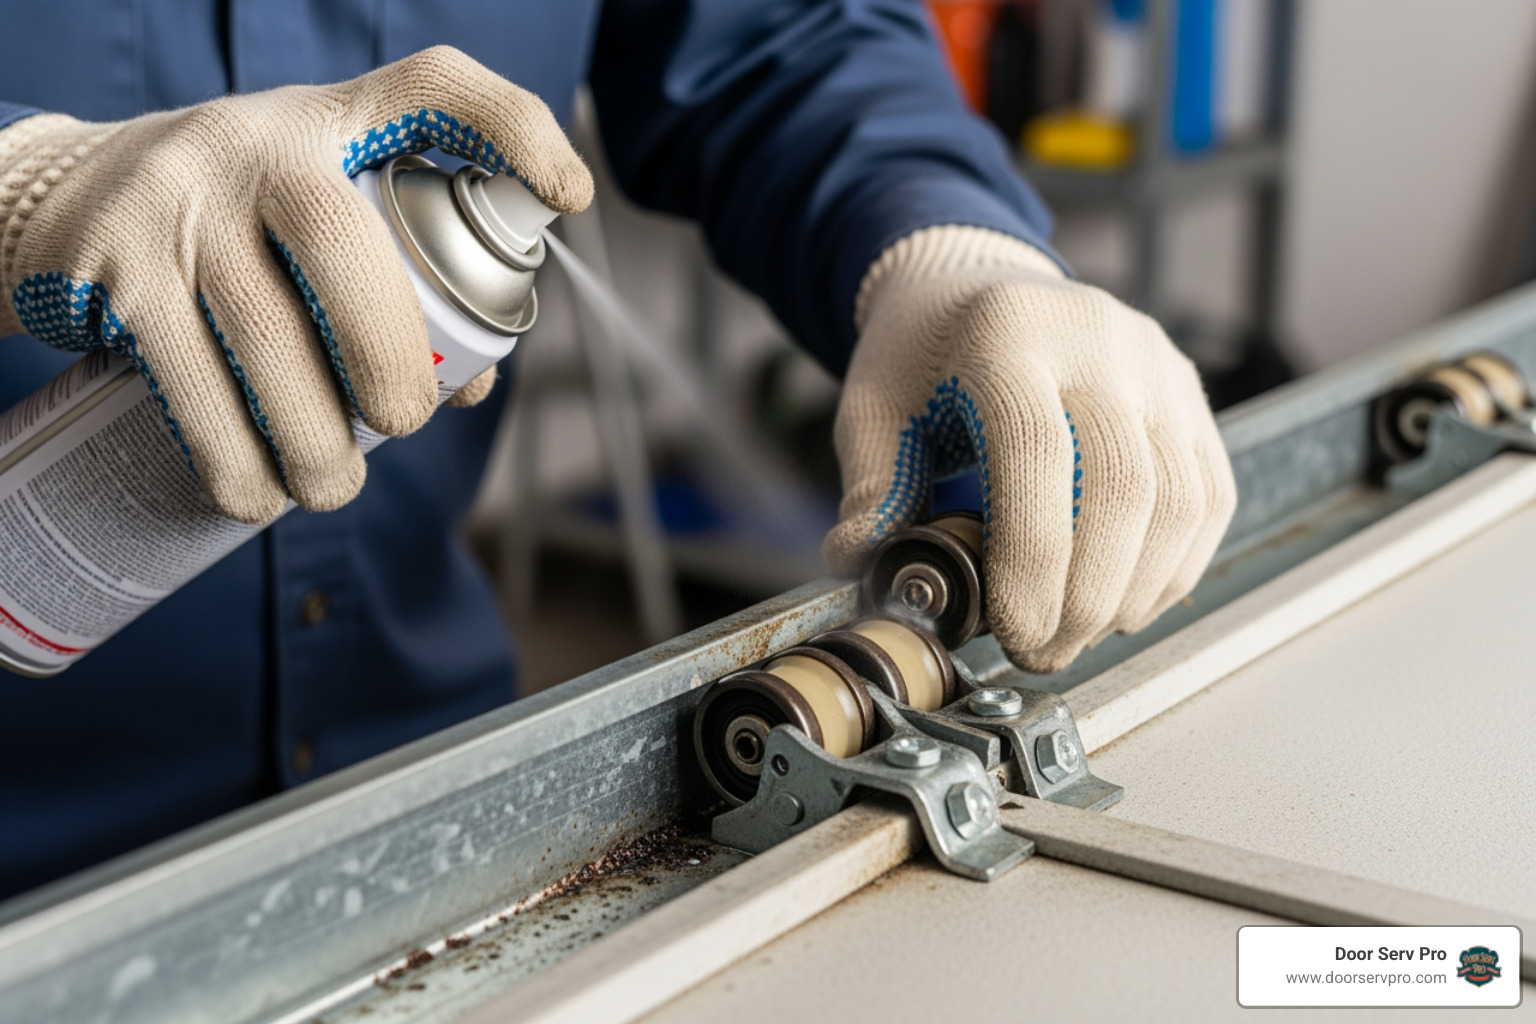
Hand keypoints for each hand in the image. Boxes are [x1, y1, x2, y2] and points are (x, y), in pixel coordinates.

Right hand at [0, 46, 590, 522]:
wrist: (65, 206)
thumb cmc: (237, 224)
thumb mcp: (317, 210)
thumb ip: (401, 275)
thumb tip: (472, 382)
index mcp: (332, 122)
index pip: (433, 88)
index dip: (512, 128)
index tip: (568, 191)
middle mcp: (256, 145)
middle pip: (344, 246)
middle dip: (387, 358)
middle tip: (402, 422)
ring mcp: (177, 203)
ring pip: (266, 336)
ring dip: (313, 441)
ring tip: (330, 486)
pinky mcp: (118, 272)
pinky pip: (191, 385)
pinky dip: (235, 460)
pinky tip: (256, 493)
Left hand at [824, 226, 1235, 672]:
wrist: (977, 285)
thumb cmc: (921, 355)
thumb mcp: (873, 406)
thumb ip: (872, 484)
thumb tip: (860, 561)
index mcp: (1008, 334)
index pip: (1038, 454)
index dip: (1032, 559)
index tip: (1013, 630)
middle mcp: (1100, 339)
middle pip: (1123, 485)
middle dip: (1087, 594)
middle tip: (1046, 652)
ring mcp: (1157, 364)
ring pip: (1179, 498)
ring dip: (1134, 590)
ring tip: (1080, 636)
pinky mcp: (1190, 394)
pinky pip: (1209, 494)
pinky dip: (1175, 565)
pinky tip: (1125, 602)